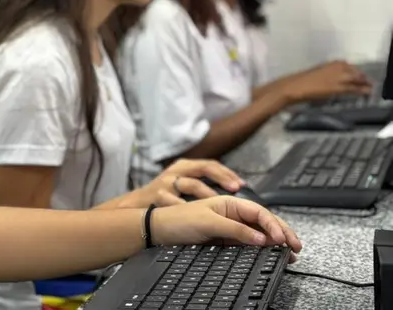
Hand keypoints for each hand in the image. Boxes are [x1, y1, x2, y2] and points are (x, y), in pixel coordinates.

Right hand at [130, 160, 244, 206]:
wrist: (134, 205)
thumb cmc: (163, 197)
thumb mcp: (180, 185)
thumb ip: (201, 184)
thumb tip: (230, 193)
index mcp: (184, 167)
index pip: (210, 164)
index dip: (227, 173)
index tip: (241, 184)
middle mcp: (176, 171)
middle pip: (203, 168)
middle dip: (222, 178)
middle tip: (236, 188)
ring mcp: (166, 182)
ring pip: (192, 184)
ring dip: (208, 193)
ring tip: (219, 203)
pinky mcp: (157, 195)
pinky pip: (175, 200)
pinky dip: (186, 206)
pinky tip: (195, 213)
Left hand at [151, 196, 301, 260]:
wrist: (159, 231)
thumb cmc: (179, 220)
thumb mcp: (208, 223)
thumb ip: (236, 230)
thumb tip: (262, 238)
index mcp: (229, 203)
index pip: (259, 212)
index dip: (274, 225)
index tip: (282, 239)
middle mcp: (232, 213)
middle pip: (263, 222)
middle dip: (282, 233)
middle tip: (296, 248)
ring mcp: (230, 227)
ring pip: (258, 233)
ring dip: (275, 242)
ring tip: (289, 254)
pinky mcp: (225, 239)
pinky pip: (248, 243)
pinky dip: (262, 248)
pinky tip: (270, 254)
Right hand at [284, 60, 371, 102]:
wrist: (294, 86)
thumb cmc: (300, 81)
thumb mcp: (316, 74)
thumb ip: (327, 75)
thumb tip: (333, 80)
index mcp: (331, 63)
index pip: (348, 66)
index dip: (355, 72)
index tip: (359, 76)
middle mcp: (337, 67)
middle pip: (355, 72)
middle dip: (362, 77)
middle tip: (366, 83)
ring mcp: (338, 77)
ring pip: (357, 79)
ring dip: (364, 83)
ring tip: (369, 88)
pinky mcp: (338, 87)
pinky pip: (353, 88)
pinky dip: (361, 90)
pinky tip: (365, 93)